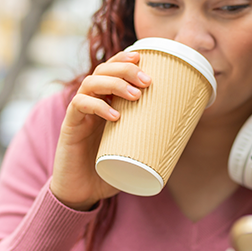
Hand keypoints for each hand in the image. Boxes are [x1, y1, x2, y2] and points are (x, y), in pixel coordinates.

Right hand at [50, 50, 151, 209]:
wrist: (81, 192)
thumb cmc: (108, 170)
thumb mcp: (131, 150)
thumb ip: (148, 139)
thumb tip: (182, 136)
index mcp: (105, 102)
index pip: (110, 69)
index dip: (124, 58)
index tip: (144, 58)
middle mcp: (90, 102)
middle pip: (102, 70)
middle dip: (125, 69)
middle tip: (147, 81)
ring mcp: (79, 113)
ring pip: (91, 83)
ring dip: (115, 84)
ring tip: (136, 95)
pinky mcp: (69, 127)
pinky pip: (79, 106)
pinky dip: (97, 106)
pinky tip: (115, 115)